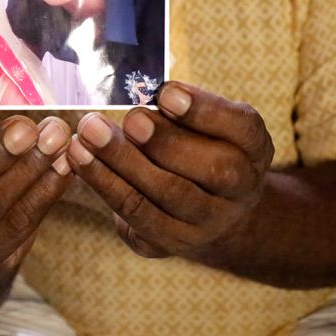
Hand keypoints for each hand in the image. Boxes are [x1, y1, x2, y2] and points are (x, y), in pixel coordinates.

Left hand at [67, 81, 273, 260]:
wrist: (209, 208)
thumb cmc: (202, 146)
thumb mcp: (208, 121)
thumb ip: (185, 107)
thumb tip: (152, 95)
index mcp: (254, 149)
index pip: (242, 128)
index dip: (205, 111)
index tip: (166, 92)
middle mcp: (241, 191)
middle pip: (211, 170)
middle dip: (164, 142)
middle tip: (129, 118)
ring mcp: (208, 223)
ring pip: (167, 195)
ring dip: (122, 163)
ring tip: (88, 135)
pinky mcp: (172, 242)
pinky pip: (136, 216)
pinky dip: (105, 185)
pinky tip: (80, 159)